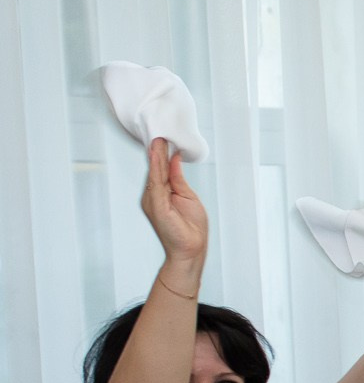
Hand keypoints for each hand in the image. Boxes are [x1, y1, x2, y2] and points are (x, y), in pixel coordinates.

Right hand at [141, 139, 207, 273]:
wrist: (191, 249)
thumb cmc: (190, 227)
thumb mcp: (187, 196)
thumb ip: (178, 178)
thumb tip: (175, 158)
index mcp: (161, 193)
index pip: (160, 170)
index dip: (161, 155)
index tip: (164, 138)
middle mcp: (153, 195)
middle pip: (155, 170)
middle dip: (157, 152)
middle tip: (160, 133)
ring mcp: (153, 200)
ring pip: (154, 173)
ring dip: (156, 156)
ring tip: (159, 139)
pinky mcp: (156, 205)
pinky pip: (156, 182)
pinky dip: (157, 168)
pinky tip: (159, 156)